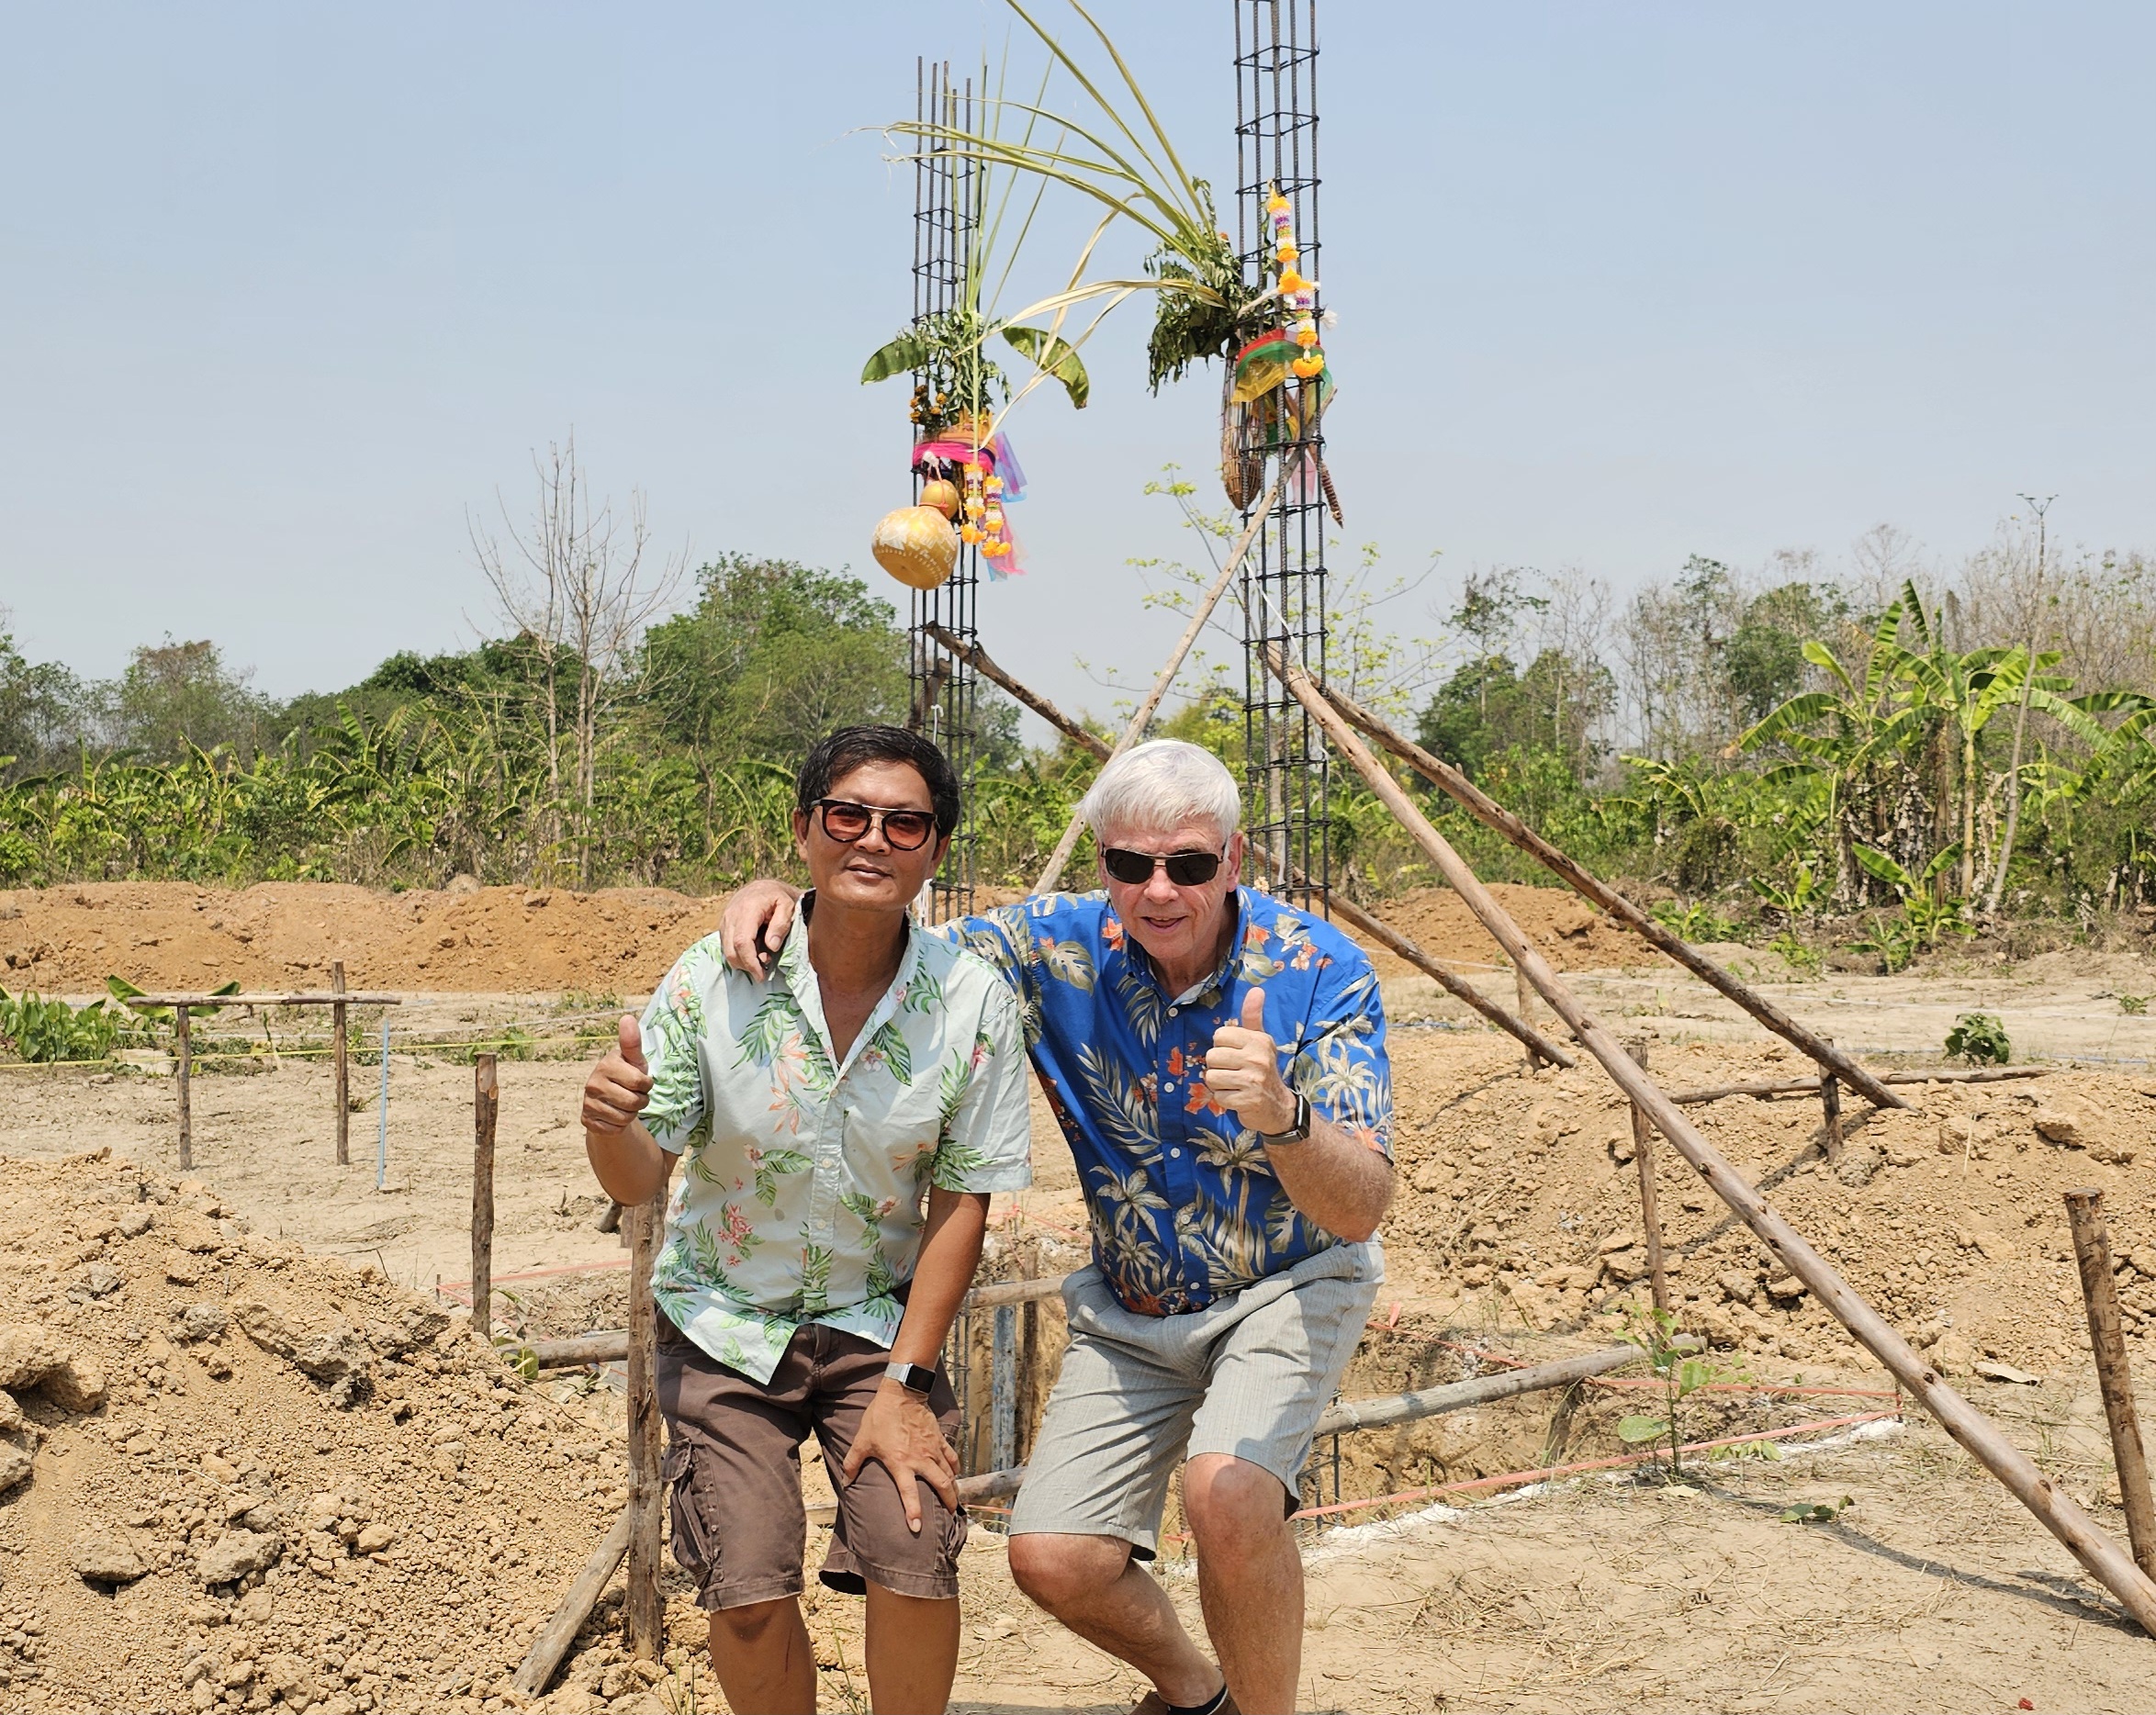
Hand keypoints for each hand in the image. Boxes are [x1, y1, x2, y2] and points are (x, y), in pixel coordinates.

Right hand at [581, 1015, 652, 1134]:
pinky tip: (614, 1115)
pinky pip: (614, 1129)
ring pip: (625, 1118)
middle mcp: (593, 1083)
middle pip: (634, 1102)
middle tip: (633, 1095)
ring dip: (631, 1114)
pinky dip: (619, 1126)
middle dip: (641, 1102)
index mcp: (606, 1065)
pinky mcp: (586, 1120)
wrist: (610, 1100)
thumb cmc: (627, 1075)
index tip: (640, 1081)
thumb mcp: (634, 1060)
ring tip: (624, 1104)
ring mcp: (588, 1102)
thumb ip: (632, 1042)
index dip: (646, 1085)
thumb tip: (627, 1017)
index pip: (640, 1082)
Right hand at [720, 881, 800, 976]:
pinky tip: (753, 954)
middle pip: (731, 949)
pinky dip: (738, 955)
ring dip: (742, 962)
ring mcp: (725, 919)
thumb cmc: (779, 897)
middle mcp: (731, 914)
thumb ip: (781, 925)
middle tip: (763, 971)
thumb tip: (771, 947)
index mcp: (748, 908)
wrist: (764, 887)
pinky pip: (726, 945)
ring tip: (761, 960)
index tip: (761, 975)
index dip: (750, 962)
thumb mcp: (788, 906)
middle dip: (746, 965)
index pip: (742, 941)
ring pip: (726, 950)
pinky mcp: (723, 925)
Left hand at [842, 1380, 957, 1532]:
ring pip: (949, 1473)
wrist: (901, 1393)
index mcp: (900, 1463)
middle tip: (951, 1514)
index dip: (913, 1512)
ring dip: (953, 1488)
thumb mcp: (862, 1441)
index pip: (909, 1493)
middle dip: (949, 1502)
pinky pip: (951, 1457)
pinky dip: (955, 1467)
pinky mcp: (939, 1439)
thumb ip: (853, 1463)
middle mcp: (920, 1459)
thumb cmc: (880, 1418)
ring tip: (955, 1500)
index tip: (917, 1528)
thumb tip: (846, 1481)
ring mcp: (932, 1449)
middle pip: (941, 1485)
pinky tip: (956, 1474)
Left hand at [1203, 988, 1296, 1135]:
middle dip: (1218, 1067)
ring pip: (1211, 1077)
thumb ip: (1253, 1016)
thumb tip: (1257, 989)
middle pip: (1211, 1057)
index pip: (1219, 1035)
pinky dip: (1224, 1099)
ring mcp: (1253, 1080)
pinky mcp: (1247, 1100)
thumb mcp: (1260, 1040)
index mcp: (1258, 1040)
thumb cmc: (1262, 1069)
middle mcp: (1258, 1058)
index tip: (1235, 1055)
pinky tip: (1237, 1097)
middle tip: (1234, 1072)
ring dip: (1219, 1084)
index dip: (1222, 1047)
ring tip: (1234, 1084)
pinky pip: (1218, 1096)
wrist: (1278, 1106)